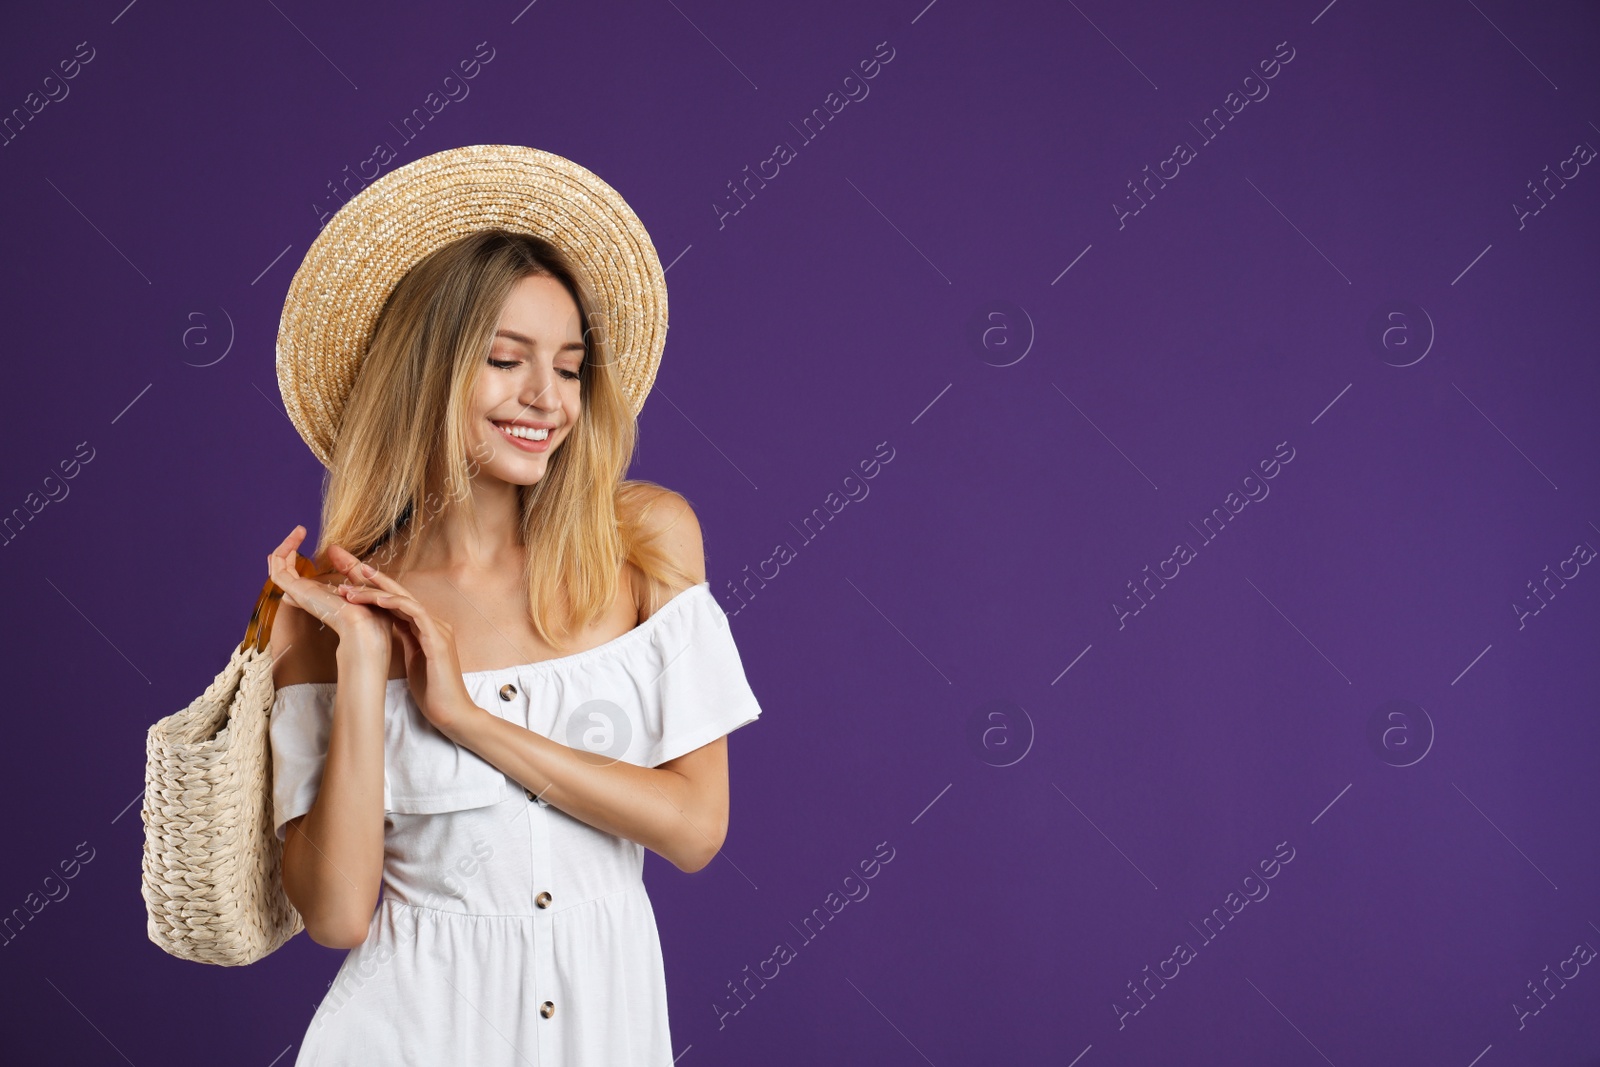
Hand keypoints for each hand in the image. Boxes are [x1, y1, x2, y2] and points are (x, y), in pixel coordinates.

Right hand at [267, 526, 392, 656]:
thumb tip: (331, 549)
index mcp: (322, 595)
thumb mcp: (361, 582)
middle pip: (286, 572)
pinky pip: (280, 573)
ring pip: (280, 570)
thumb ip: (347, 568)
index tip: (303, 538)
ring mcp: (301, 594)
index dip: (296, 559)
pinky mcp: (298, 593)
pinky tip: (295, 540)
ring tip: (299, 531)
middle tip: (299, 531)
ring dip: (286, 548)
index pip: (300, 578)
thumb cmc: (372, 612)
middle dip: (287, 551)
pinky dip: (283, 554)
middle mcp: (309, 595)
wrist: (367, 628)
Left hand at [330, 555, 474, 736]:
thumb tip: (389, 628)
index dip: (373, 588)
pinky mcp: (437, 640)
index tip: (349, 579)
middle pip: (399, 593)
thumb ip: (406, 640)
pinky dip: (395, 604)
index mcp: (425, 628)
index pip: (396, 601)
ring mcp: (437, 630)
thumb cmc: (433, 691)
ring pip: (403, 600)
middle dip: (372, 577)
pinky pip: (414, 614)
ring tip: (351, 584)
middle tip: (348, 563)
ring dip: (375, 590)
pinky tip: (377, 599)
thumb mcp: (413, 659)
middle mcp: (432, 623)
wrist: (453, 712)